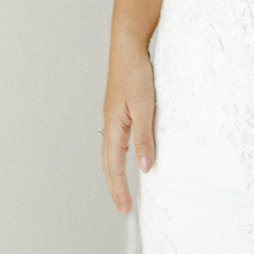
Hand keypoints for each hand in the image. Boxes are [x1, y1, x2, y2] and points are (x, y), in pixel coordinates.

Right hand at [102, 49, 155, 213]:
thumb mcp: (144, 107)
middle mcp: (110, 124)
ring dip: (115, 174)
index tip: (124, 208)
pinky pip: (116, 141)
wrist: (129, 46)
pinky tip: (126, 158)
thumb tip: (144, 167)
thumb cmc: (136, 72)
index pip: (114, 166)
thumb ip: (144, 138)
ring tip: (122, 190)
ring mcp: (113, 117)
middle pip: (109, 163)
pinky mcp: (119, 110)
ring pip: (111, 153)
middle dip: (115, 187)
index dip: (119, 188)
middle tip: (123, 208)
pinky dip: (118, 157)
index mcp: (114, 126)